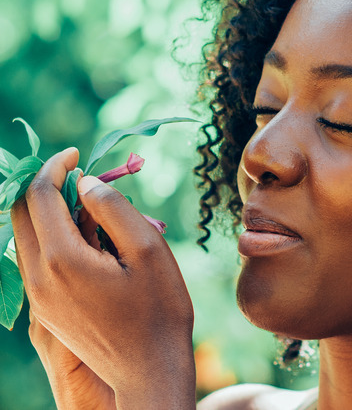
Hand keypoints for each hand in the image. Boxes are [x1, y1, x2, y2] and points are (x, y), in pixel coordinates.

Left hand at [11, 148, 195, 408]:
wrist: (149, 370)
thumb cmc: (159, 310)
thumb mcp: (149, 250)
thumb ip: (114, 209)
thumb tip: (84, 183)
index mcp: (61, 259)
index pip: (38, 195)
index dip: (54, 166)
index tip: (76, 153)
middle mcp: (38, 277)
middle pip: (20, 213)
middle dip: (44, 185)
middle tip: (77, 174)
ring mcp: (38, 296)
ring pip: (26, 237)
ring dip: (49, 212)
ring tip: (92, 212)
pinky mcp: (45, 309)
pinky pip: (36, 260)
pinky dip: (52, 237)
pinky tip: (88, 242)